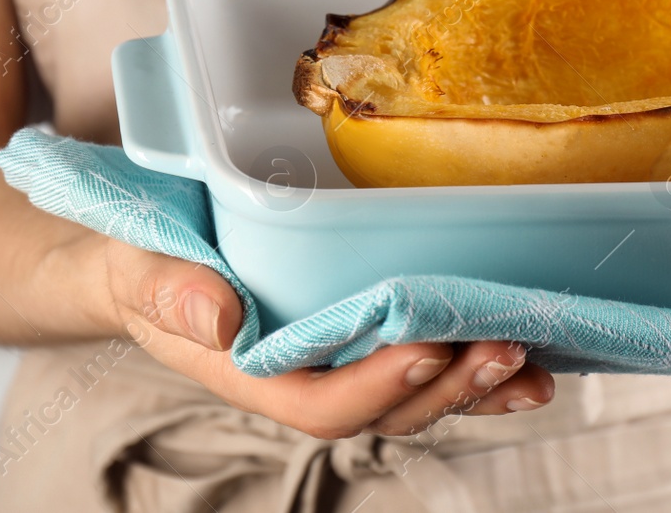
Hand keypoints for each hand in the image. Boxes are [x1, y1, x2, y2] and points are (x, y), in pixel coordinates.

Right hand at [92, 235, 554, 438]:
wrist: (147, 258)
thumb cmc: (143, 262)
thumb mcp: (139, 267)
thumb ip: (166, 291)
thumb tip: (216, 317)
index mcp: (253, 376)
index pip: (322, 405)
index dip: (377, 386)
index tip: (425, 348)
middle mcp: (306, 381)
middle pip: (387, 412)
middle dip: (448, 389)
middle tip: (503, 349)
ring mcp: (340, 364)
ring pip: (417, 398)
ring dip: (477, 385)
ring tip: (530, 364)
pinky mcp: (364, 339)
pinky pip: (427, 365)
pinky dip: (476, 364)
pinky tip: (531, 356)